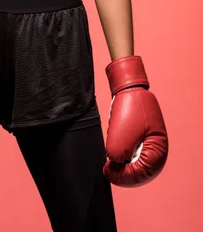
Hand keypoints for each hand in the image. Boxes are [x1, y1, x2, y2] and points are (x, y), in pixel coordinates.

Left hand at [103, 56, 168, 186]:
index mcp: (158, 153)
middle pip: (136, 173)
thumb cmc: (128, 108)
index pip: (138, 176)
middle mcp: (158, 153)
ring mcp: (151, 146)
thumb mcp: (119, 136)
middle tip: (107, 163)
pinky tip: (116, 144)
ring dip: (120, 161)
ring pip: (132, 164)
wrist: (129, 86)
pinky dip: (121, 152)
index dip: (119, 176)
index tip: (105, 168)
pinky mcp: (144, 140)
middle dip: (120, 170)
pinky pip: (131, 153)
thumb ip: (117, 157)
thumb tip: (114, 165)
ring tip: (112, 150)